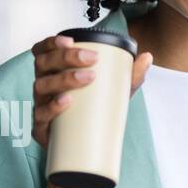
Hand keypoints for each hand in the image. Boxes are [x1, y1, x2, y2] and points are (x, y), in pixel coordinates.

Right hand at [30, 33, 152, 151]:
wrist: (82, 147)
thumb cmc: (91, 113)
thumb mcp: (112, 92)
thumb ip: (129, 75)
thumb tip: (147, 58)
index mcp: (54, 72)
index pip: (44, 51)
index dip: (52, 43)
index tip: (70, 40)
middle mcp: (44, 86)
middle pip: (44, 64)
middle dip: (65, 57)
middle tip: (91, 59)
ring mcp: (41, 106)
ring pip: (41, 86)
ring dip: (63, 78)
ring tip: (86, 78)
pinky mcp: (41, 128)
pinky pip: (41, 115)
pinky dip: (52, 106)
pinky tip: (66, 101)